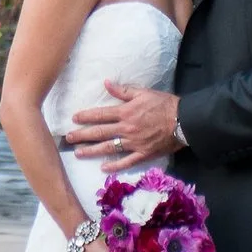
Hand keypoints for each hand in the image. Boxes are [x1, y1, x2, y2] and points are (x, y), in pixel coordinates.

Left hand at [67, 81, 181, 171]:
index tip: (74, 119)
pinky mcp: (143, 154)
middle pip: (100, 132)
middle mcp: (126, 129)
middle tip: (68, 138)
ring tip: (79, 153)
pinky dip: (115, 166)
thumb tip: (106, 83)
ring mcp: (134, 143)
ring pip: (109, 148)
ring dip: (92, 151)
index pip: (100, 115)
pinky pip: (126, 162)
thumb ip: (123, 91)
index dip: (86, 117)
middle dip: (82, 135)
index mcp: (125, 112)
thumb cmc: (163, 104)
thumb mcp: (142, 93)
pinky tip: (104, 168)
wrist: (183, 121)